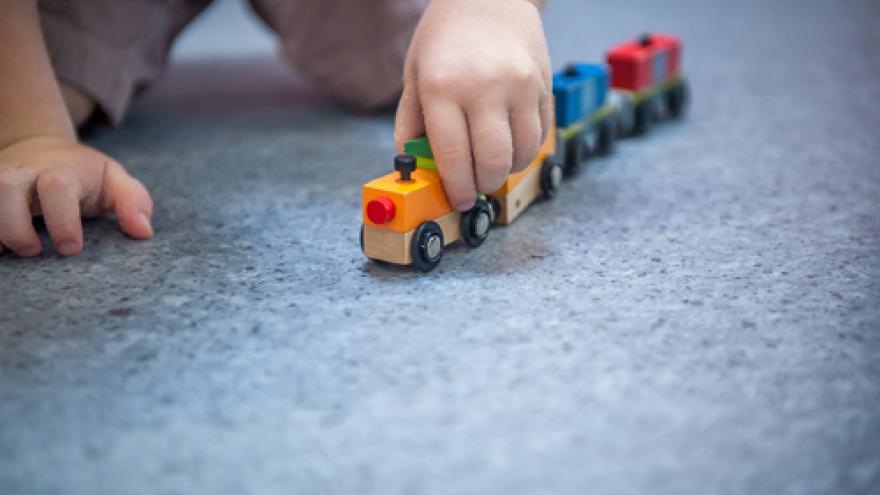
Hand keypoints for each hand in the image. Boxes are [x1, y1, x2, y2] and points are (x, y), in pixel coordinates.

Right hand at [0, 136, 152, 256]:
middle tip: (34, 251)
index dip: (62, 219)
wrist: (39, 150)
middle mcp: (22, 173)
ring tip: (6, 252)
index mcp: (61, 171)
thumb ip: (133, 202)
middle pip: (4, 190)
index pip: (57, 187)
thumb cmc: (85, 175)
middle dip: (14, 226)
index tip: (71, 248)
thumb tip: (143, 232)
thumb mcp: (115, 181)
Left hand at [395, 0, 551, 210]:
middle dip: (483, 183)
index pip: (453, 156)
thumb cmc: (445, 36)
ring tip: (493, 163)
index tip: (459, 199)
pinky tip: (511, 144)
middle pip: (492, 161)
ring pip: (523, 153)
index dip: (457, 187)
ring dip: (508, 169)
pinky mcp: (543, 84)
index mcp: (443, 87)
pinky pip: (541, 133)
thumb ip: (412, 122)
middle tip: (476, 185)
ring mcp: (520, 85)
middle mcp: (485, 87)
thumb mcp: (415, 74)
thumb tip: (414, 164)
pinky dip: (527, 149)